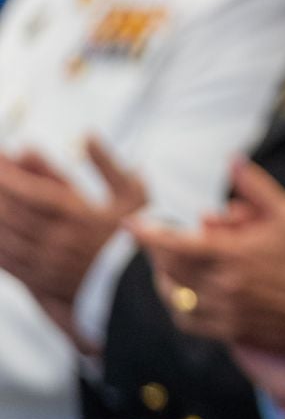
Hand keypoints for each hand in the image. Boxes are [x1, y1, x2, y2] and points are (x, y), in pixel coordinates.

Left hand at [0, 138, 147, 305]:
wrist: (136, 283)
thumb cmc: (132, 232)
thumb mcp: (130, 194)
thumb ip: (106, 165)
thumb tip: (86, 135)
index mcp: (81, 217)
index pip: (34, 192)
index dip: (9, 174)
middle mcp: (60, 241)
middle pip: (12, 213)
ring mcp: (46, 262)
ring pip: (4, 236)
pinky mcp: (38, 278)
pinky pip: (5, 260)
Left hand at [133, 158, 284, 354]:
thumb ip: (256, 188)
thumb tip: (233, 160)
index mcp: (233, 255)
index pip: (175, 243)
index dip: (148, 233)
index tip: (130, 223)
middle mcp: (222, 285)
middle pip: (169, 268)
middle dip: (156, 251)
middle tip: (152, 239)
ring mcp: (225, 311)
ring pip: (174, 295)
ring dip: (165, 278)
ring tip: (166, 265)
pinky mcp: (230, 330)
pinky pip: (189, 321)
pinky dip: (179, 306)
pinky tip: (184, 295)